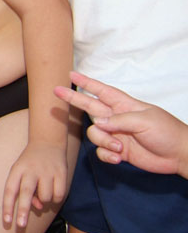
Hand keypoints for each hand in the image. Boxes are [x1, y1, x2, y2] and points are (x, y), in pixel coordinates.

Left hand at [1, 141, 67, 228]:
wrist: (47, 142)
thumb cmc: (30, 163)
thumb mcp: (22, 173)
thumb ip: (25, 192)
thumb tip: (38, 208)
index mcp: (17, 170)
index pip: (9, 190)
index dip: (7, 207)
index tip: (7, 222)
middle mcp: (30, 170)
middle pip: (25, 192)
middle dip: (22, 211)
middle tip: (20, 225)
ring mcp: (46, 171)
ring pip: (45, 197)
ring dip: (44, 201)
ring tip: (43, 189)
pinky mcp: (61, 172)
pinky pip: (59, 195)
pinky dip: (56, 198)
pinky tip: (54, 189)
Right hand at [56, 72, 187, 178]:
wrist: (179, 154)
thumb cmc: (167, 131)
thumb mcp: (145, 120)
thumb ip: (119, 120)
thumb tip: (99, 124)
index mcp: (125, 105)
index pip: (102, 91)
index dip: (87, 82)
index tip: (72, 74)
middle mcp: (117, 118)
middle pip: (90, 107)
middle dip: (74, 99)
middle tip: (56, 91)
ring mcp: (116, 134)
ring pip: (94, 134)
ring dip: (103, 141)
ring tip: (119, 147)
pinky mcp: (118, 151)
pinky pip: (101, 151)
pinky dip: (107, 155)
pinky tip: (118, 157)